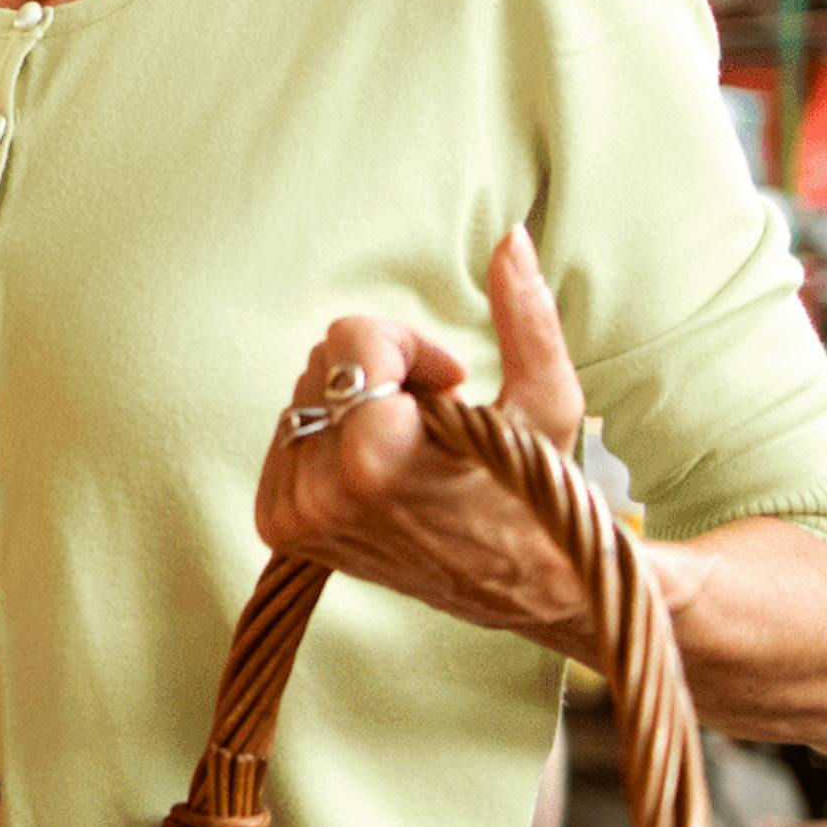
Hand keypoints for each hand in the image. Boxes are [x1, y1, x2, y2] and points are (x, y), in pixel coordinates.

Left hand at [254, 225, 608, 650]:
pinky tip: (379, 473)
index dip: (408, 351)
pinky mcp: (278, 527)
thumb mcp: (548, 403)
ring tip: (411, 454)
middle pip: (321, 362)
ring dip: (356, 409)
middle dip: (380, 378)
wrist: (522, 589)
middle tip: (434, 427)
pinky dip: (330, 439)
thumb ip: (526, 318)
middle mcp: (318, 492)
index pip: (349, 338)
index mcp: (374, 460)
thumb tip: (510, 237)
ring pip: (302, 396)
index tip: (448, 389)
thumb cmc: (538, 492)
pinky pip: (285, 435)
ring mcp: (292, 515)